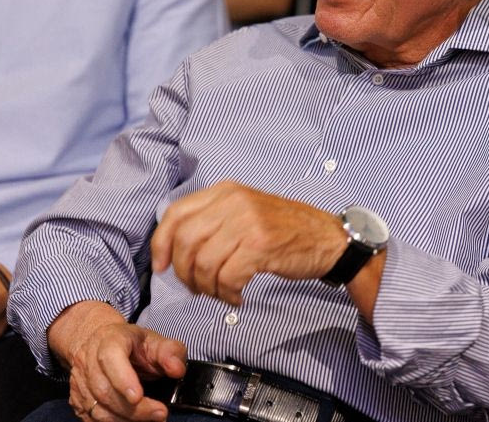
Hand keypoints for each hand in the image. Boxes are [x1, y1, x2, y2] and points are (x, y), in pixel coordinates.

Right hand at [49, 301, 184, 421]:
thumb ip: (170, 352)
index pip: (110, 358)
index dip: (122, 379)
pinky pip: (92, 419)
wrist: (97, 342)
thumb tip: (177, 370)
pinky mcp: (77, 401)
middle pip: (105, 390)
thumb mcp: (154, 340)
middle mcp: (89, 362)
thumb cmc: (130, 344)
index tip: (138, 397)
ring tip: (151, 420)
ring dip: (125, 420)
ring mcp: (80, 383)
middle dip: (134, 409)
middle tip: (160, 414)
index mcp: (109, 341)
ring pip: (97, 409)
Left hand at [151, 181, 346, 304]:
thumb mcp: (246, 210)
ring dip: (208, 288)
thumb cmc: (285, 229)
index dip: (161, 244)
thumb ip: (214, 219)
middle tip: (196, 287)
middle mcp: (234, 202)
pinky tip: (238, 296)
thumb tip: (174, 247)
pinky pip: (227, 278)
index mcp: (225, 191)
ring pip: (204, 263)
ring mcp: (248, 223)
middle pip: (185, 241)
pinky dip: (228, 294)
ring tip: (221, 294)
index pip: (175, 214)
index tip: (161, 266)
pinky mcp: (261, 246)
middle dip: (184, 273)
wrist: (327, 238)